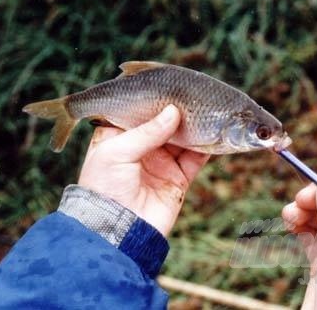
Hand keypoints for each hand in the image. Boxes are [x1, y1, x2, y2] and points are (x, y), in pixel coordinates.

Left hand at [77, 105, 209, 236]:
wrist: (115, 231)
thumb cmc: (104, 188)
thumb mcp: (117, 152)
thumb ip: (146, 131)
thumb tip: (173, 111)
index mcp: (120, 137)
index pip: (139, 111)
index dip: (153, 99)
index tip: (169, 86)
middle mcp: (142, 148)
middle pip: (165, 123)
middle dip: (178, 111)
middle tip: (193, 96)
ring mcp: (161, 163)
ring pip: (183, 138)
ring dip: (194, 126)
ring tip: (206, 110)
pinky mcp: (178, 179)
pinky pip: (196, 159)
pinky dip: (206, 146)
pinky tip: (213, 132)